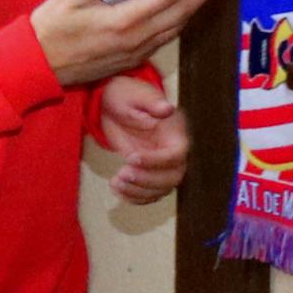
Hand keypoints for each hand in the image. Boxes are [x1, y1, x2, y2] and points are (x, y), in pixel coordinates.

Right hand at [33, 0, 229, 89]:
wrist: (36, 66)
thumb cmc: (50, 27)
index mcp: (123, 21)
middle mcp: (136, 40)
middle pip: (183, 10)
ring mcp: (136, 52)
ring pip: (178, 25)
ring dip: (199, 0)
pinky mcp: (132, 59)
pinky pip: (166, 36)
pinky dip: (182, 16)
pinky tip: (187, 1)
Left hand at [98, 72, 189, 205]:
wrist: (116, 106)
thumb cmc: (126, 96)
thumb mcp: (135, 95)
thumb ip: (151, 102)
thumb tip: (167, 108)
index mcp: (175, 132)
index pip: (176, 154)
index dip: (156, 161)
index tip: (131, 157)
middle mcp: (172, 151)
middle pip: (173, 177)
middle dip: (147, 180)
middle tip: (122, 174)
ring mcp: (162, 165)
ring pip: (161, 189)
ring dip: (138, 191)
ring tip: (115, 181)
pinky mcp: (150, 173)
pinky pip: (149, 194)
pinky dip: (133, 197)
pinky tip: (116, 188)